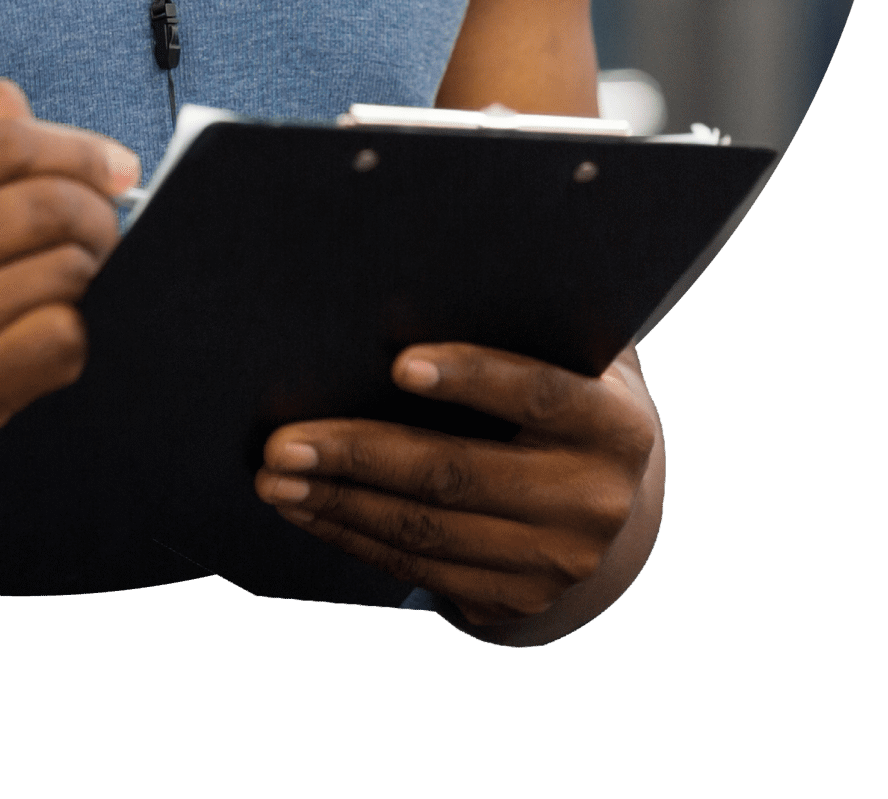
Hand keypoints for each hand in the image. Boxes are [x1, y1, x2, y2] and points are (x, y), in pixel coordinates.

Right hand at [0, 80, 141, 487]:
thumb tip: (46, 123)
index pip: (2, 146)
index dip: (74, 146)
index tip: (112, 160)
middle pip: (44, 208)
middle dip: (95, 205)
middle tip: (101, 212)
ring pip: (63, 273)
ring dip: (89, 261)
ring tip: (72, 259)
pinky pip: (63, 342)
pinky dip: (74, 321)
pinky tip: (45, 314)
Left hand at [255, 344, 660, 634]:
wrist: (608, 494)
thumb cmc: (558, 387)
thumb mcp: (564, 353)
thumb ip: (513, 321)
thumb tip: (400, 287)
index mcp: (614, 424)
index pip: (539, 392)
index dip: (471, 377)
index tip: (398, 363)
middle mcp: (596, 501)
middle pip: (458, 472)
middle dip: (358, 454)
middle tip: (280, 441)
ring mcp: (557, 561)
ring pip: (427, 530)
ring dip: (338, 503)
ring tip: (273, 479)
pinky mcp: (517, 598)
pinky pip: (420, 569)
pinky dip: (353, 536)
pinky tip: (307, 510)